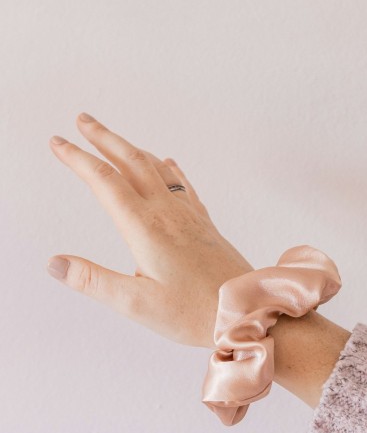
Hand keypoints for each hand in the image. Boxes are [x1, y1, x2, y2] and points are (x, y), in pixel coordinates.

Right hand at [47, 113, 253, 348]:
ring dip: (132, 149)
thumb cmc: (193, 313)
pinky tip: (169, 163)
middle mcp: (167, 213)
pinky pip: (183, 186)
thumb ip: (93, 281)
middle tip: (82, 119)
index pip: (104, 181)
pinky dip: (168, 168)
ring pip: (157, 168)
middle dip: (104, 138)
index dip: (78, 159)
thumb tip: (54, 263)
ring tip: (114, 138)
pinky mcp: (205, 225)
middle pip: (131, 162)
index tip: (57, 142)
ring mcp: (189, 216)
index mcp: (144, 228)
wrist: (246, 311)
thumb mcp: (135, 303)